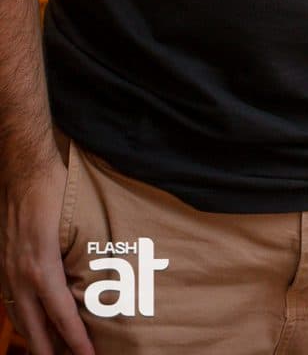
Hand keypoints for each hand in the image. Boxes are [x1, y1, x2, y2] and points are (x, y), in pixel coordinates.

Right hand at [1, 149, 93, 354]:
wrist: (21, 169)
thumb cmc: (53, 191)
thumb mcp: (73, 224)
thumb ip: (81, 255)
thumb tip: (99, 281)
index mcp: (41, 270)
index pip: (61, 317)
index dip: (75, 342)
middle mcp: (20, 277)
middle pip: (35, 330)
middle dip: (50, 353)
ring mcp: (6, 273)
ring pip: (20, 320)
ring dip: (36, 340)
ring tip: (53, 352)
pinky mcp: (2, 266)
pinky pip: (11, 304)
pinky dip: (24, 321)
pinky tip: (34, 325)